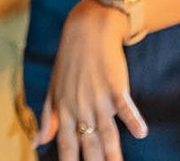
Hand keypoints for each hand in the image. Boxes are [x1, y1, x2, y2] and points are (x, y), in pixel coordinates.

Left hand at [38, 2, 147, 160]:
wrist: (86, 31)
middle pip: (89, 144)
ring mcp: (98, 98)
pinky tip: (140, 132)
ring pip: (106, 132)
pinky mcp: (115, 86)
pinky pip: (125, 106)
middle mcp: (80, 108)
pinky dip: (132, 119)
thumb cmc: (69, 62)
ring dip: (112, 153)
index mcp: (64, 110)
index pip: (67, 146)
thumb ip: (48, 117)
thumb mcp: (53, 89)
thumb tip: (38, 141)